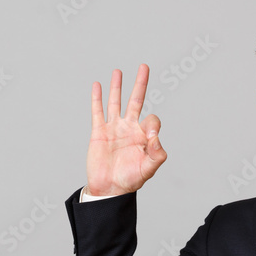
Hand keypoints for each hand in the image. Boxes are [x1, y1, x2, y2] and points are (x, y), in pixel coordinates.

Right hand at [86, 64, 166, 195]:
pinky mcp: (99, 132)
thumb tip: (153, 135)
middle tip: (144, 66)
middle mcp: (129, 128)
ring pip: (116, 102)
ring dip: (117, 86)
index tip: (150, 138)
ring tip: (118, 71)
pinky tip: (97, 85)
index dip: (153, 125)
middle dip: (141, 84)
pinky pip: (97, 111)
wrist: (109, 189)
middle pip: (136, 100)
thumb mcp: (149, 168)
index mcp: (144, 136)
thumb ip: (157, 153)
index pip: (152, 120)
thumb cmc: (130, 180)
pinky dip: (97, 98)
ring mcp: (114, 128)